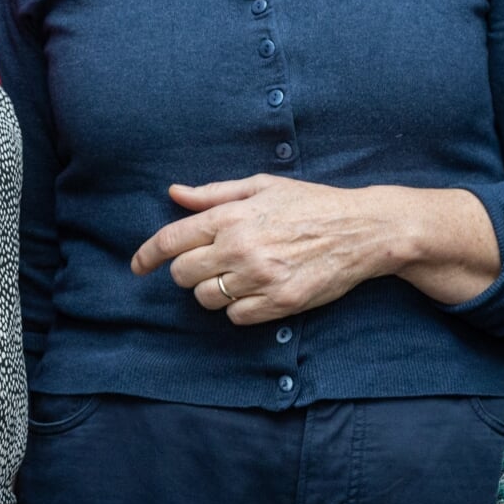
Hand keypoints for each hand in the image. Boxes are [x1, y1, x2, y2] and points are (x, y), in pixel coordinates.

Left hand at [130, 175, 410, 324]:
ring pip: (206, 299)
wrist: (364, 230)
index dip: (146, 255)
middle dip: (189, 271)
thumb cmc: (314, 204)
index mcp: (232, 216)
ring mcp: (261, 278)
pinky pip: (235, 317)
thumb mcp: (264, 187)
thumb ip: (215, 193)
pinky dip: (239, 309)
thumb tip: (175, 193)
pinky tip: (258, 292)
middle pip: (183, 275)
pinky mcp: (280, 302)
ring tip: (239, 278)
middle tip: (211, 265)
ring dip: (214, 291)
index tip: (138, 266)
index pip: (170, 240)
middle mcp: (242, 248)